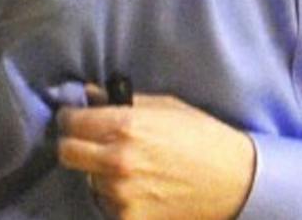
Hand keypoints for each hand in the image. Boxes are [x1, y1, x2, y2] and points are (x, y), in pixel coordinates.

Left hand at [56, 90, 254, 219]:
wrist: (234, 182)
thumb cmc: (202, 137)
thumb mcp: (165, 106)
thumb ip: (124, 102)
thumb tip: (89, 95)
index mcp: (125, 125)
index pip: (71, 121)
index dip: (71, 118)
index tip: (76, 119)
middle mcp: (117, 160)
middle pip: (67, 152)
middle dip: (73, 144)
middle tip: (87, 142)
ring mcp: (121, 194)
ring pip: (86, 179)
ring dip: (97, 173)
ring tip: (125, 168)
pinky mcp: (129, 219)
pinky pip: (105, 204)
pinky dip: (114, 197)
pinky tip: (136, 188)